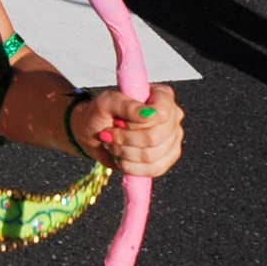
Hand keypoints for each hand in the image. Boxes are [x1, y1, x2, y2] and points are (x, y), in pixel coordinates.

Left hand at [68, 83, 184, 177]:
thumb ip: (126, 104)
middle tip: (111, 133)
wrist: (94, 133)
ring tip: (113, 144)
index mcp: (162, 96)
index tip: (120, 121)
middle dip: (125, 139)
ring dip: (124, 152)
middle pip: (155, 137)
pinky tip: (121, 158)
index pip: (161, 113)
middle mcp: (172, 116)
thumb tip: (149, 114)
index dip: (137, 122)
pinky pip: (153, 170)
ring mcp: (172, 139)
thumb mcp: (106, 102)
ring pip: (151, 155)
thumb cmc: (101, 113)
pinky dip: (130, 167)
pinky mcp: (167, 158)